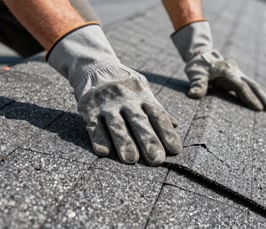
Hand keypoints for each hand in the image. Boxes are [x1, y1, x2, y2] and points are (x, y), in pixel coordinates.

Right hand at [48, 24, 181, 164]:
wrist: (94, 66)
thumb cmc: (124, 84)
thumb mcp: (142, 88)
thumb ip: (155, 108)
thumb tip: (175, 125)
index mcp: (142, 94)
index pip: (157, 115)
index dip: (166, 132)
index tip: (174, 149)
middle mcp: (126, 98)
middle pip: (139, 122)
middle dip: (148, 141)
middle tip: (156, 159)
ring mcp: (107, 103)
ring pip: (117, 125)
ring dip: (124, 143)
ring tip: (131, 159)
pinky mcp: (89, 108)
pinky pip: (95, 125)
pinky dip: (99, 139)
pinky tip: (104, 152)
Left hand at [171, 21, 265, 112]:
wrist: (201, 55)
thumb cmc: (198, 66)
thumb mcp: (195, 74)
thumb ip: (197, 84)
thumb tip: (193, 95)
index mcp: (226, 70)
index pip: (239, 85)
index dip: (248, 97)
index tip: (257, 108)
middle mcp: (235, 71)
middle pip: (252, 85)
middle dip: (262, 98)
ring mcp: (238, 74)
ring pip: (253, 85)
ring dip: (262, 97)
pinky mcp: (237, 78)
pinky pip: (249, 86)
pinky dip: (256, 95)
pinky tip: (262, 103)